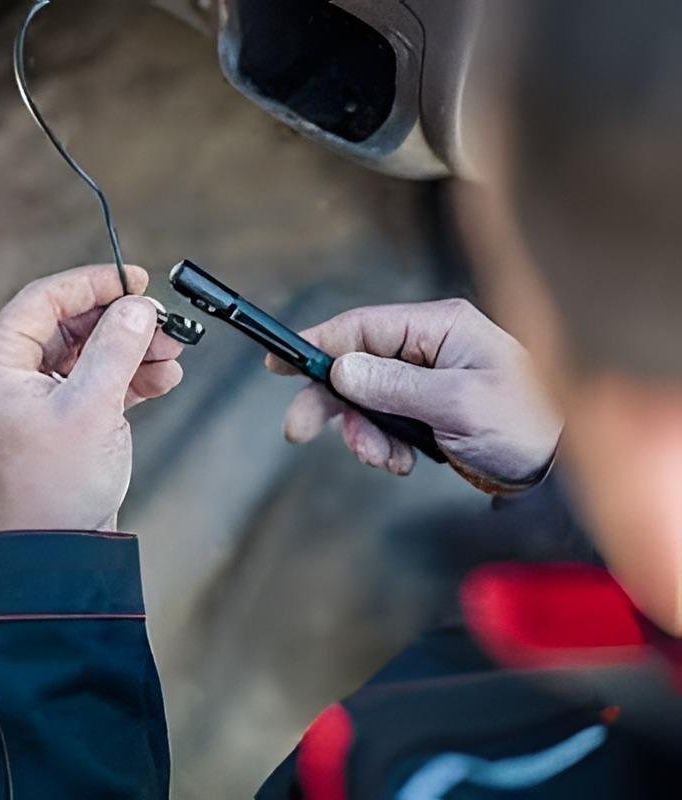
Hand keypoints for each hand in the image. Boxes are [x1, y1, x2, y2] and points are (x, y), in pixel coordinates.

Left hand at [0, 264, 183, 530]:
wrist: (58, 550)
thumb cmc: (57, 486)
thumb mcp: (92, 407)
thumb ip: (117, 348)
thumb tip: (138, 307)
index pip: (44, 300)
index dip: (94, 284)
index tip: (137, 280)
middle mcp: (10, 377)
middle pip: (71, 326)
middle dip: (123, 324)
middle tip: (165, 325)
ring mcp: (37, 400)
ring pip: (89, 355)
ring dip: (132, 352)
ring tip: (173, 355)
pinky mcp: (62, 421)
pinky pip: (96, 384)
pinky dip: (129, 379)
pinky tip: (163, 379)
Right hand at [266, 299, 562, 491]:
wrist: (559, 467)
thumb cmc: (526, 423)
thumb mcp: (457, 403)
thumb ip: (395, 385)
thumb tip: (340, 369)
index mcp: (439, 327)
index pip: (362, 326)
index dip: (317, 342)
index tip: (280, 361)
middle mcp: (428, 347)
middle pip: (356, 364)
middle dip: (330, 401)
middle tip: (299, 430)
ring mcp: (426, 378)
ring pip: (366, 399)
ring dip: (363, 433)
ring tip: (384, 459)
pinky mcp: (426, 408)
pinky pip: (384, 422)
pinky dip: (383, 444)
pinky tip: (401, 461)